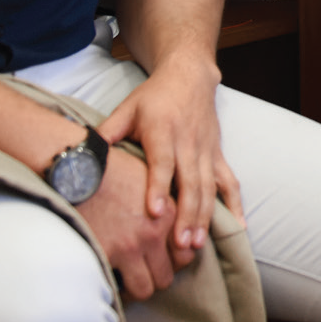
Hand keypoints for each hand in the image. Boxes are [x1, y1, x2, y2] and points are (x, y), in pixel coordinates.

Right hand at [76, 146, 178, 298]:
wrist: (79, 169)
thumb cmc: (112, 168)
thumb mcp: (149, 178)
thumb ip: (163, 201)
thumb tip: (166, 219)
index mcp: (170, 212)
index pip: (186, 252)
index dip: (174, 260)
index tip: (161, 259)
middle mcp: (155, 231)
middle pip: (168, 274)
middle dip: (157, 276)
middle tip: (144, 271)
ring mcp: (132, 246)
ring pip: (148, 287)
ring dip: (139, 285)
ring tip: (129, 278)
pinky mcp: (107, 255)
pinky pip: (120, 288)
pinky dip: (117, 288)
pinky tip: (112, 278)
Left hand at [98, 59, 241, 269]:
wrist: (190, 76)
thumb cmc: (154, 96)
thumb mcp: (127, 108)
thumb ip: (107, 132)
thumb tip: (82, 154)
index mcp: (163, 131)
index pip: (162, 163)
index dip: (158, 187)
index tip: (154, 212)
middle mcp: (188, 143)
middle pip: (189, 183)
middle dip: (185, 215)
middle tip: (178, 245)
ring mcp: (206, 151)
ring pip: (209, 188)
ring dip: (204, 217)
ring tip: (196, 245)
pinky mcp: (217, 155)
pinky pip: (229, 182)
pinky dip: (236, 205)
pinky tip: (238, 228)